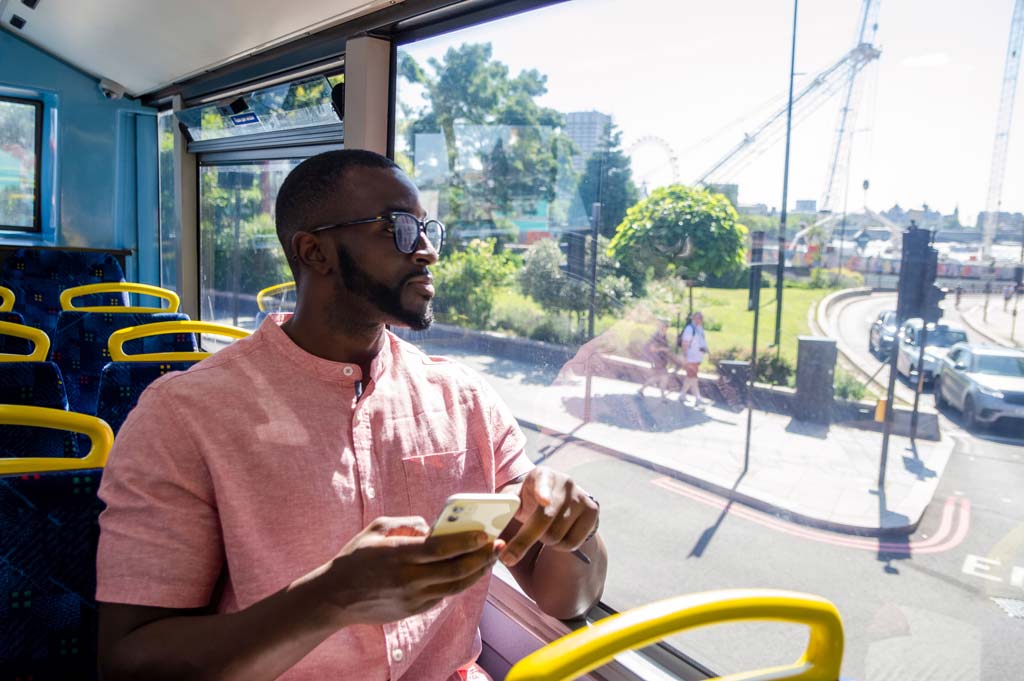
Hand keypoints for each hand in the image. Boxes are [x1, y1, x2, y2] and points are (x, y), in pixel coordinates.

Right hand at [319, 516, 502, 624]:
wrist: (334, 598)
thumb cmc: (354, 557)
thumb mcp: (376, 528)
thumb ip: (407, 522)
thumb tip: (432, 526)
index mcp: (398, 554)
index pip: (440, 549)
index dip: (466, 542)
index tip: (485, 534)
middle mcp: (407, 579)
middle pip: (455, 571)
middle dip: (481, 558)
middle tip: (498, 546)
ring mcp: (411, 598)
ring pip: (454, 587)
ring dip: (476, 573)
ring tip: (490, 560)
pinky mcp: (413, 611)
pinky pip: (442, 596)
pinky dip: (458, 584)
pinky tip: (468, 572)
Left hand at [501, 467, 598, 565]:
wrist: (560, 497)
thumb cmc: (530, 499)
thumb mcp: (516, 497)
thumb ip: (503, 508)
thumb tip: (489, 526)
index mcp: (542, 475)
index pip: (542, 482)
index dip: (542, 492)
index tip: (542, 501)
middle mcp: (565, 482)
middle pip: (544, 519)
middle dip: (523, 541)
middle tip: (507, 557)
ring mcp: (581, 497)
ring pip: (556, 535)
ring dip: (544, 541)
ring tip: (542, 532)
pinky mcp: (592, 512)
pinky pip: (572, 542)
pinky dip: (560, 546)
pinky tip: (558, 534)